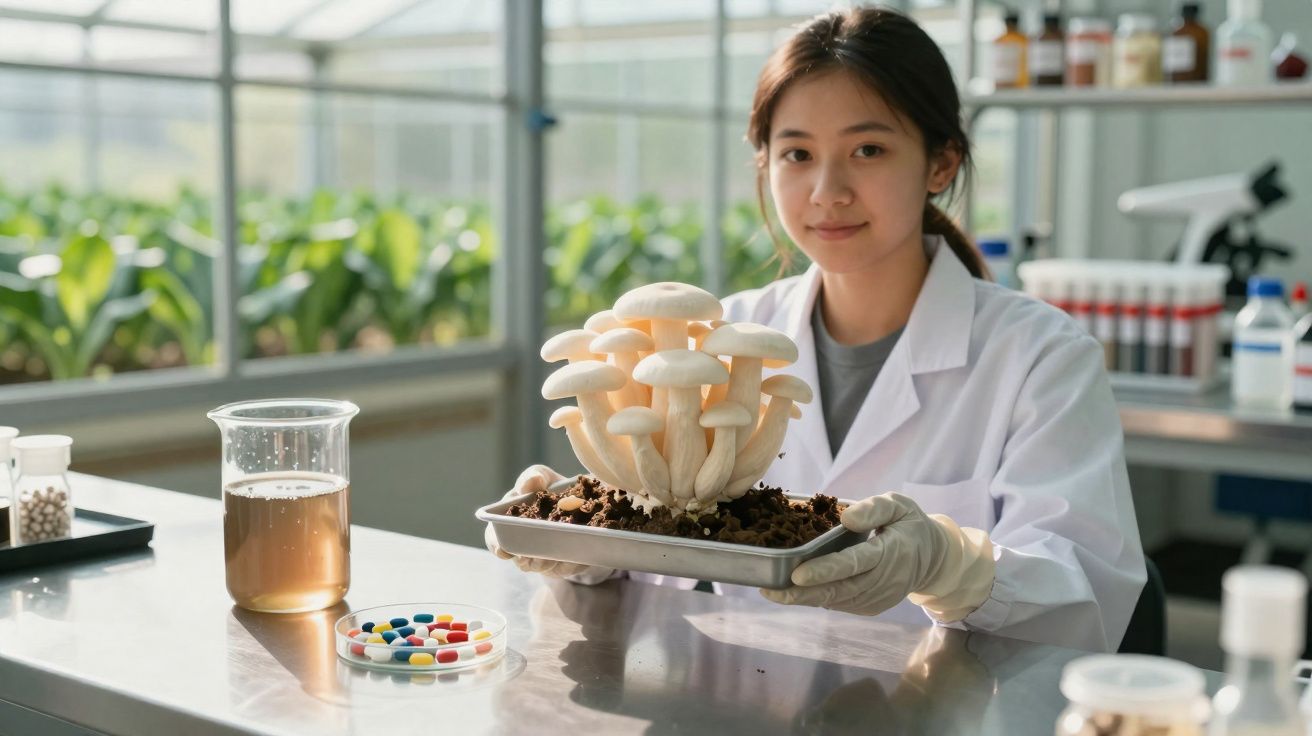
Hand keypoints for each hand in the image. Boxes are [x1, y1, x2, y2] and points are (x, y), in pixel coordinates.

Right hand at [485, 465, 617, 583]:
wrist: (583, 502)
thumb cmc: (552, 488)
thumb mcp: (543, 478)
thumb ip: (533, 477)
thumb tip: (533, 481)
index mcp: (510, 521)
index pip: (495, 537)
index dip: (496, 545)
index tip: (503, 551)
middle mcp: (523, 543)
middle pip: (519, 560)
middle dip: (527, 560)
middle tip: (537, 556)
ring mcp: (542, 557)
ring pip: (540, 568)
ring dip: (548, 562)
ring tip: (557, 552)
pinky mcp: (562, 564)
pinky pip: (563, 570)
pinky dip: (567, 563)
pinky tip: (572, 555)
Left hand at [760, 493, 993, 620]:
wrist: (933, 559)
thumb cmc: (909, 526)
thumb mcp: (899, 506)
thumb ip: (874, 508)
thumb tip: (845, 518)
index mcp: (890, 552)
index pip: (854, 563)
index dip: (825, 570)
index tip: (798, 574)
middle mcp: (883, 581)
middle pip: (839, 590)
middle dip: (803, 593)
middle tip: (771, 591)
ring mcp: (877, 598)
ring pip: (836, 600)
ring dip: (804, 598)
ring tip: (773, 591)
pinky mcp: (870, 607)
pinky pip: (840, 603)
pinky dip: (817, 598)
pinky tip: (795, 592)